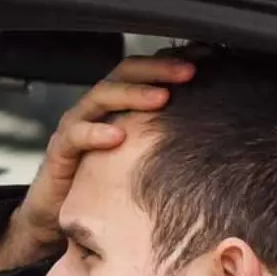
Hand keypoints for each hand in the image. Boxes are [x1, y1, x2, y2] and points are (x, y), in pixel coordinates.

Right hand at [0, 55, 195, 271]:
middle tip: (189, 72)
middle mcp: (96, 108)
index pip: (145, 70)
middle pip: (124, 73)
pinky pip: (75, 135)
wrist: (59, 215)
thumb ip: (165, 137)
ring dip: (132, 94)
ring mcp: (76, 126)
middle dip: (158, 69)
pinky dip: (95, 132)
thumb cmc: (104, 184)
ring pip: (101, 96)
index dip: (173, 62)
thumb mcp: (141, 156)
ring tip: (161, 98)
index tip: (207, 60)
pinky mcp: (59, 151)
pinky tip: (117, 136)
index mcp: (118, 104)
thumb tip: (216, 131)